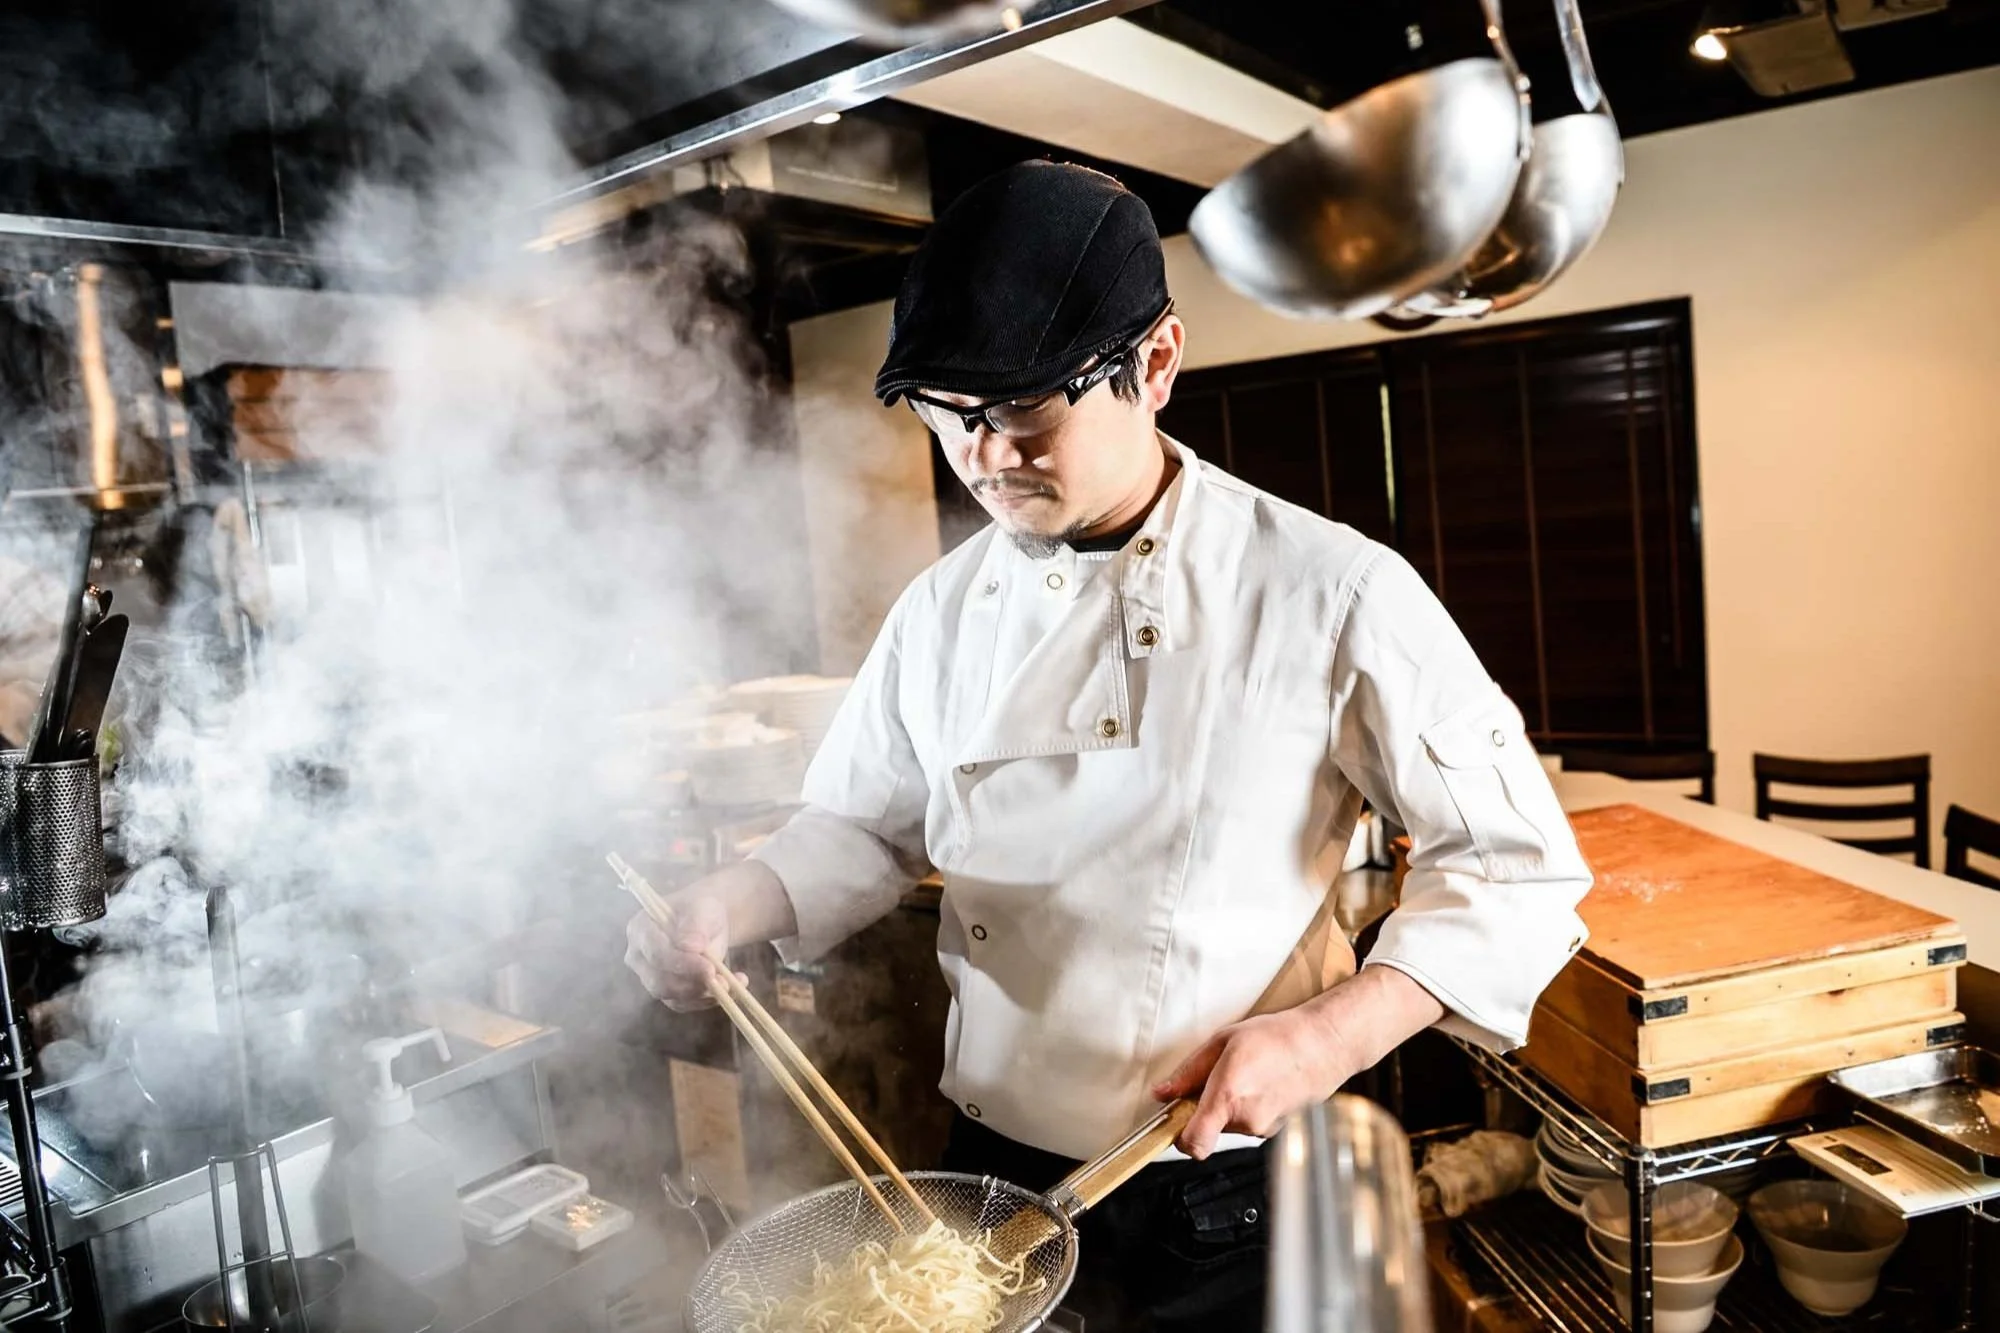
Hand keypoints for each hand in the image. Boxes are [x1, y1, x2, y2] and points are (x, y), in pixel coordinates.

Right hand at [623, 896, 741, 1011]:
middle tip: (724, 981)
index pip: (655, 953)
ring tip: (732, 983)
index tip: (709, 967)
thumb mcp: (703, 908)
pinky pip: (685, 1004)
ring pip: (673, 996)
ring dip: (703, 994)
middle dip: (693, 983)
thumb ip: (695, 925)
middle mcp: (639, 958)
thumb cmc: (700, 910)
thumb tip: (690, 947)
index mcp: (640, 930)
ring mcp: (651, 978)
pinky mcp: (667, 993)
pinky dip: (708, 1000)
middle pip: (659, 981)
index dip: (681, 963)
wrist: (707, 923)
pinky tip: (731, 989)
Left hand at [1150, 965, 1445, 1158]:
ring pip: (1226, 1127)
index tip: (1171, 1121)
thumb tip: (1162, 1093)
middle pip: (1205, 1130)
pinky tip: (1258, 1084)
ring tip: (1243, 1075)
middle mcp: (1246, 1119)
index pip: (1193, 1143)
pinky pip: (1245, 1124)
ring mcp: (1262, 1128)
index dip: (1176, 1138)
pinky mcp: (1273, 1130)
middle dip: (1202, 1109)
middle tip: (1213, 1078)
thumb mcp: (1223, 1042)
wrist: (1323, 1044)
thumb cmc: (1276, 1037)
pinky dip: (1244, 1109)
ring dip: (1225, 1107)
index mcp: (1228, 1095)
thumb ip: (1188, 1072)